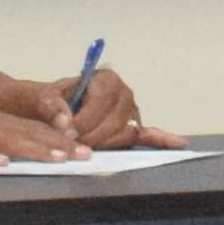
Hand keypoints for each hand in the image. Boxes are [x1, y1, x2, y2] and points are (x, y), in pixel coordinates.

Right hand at [0, 88, 81, 163]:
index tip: (86, 151)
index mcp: (4, 122)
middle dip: (59, 145)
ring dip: (33, 148)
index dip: (63, 140)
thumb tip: (26, 154)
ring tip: (55, 156)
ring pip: (11, 139)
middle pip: (32, 134)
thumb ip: (6, 137)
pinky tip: (1, 162)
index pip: (38, 130)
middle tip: (84, 154)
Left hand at [56, 68, 170, 148]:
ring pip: (123, 134)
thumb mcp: (44, 98)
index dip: (84, 120)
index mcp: (106, 78)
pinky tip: (179, 143)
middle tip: (71, 144)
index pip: (101, 102)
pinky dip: (163, 139)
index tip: (67, 132)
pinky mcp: (132, 127)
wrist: (52, 110)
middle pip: (114, 121)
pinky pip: (149, 134)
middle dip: (91, 136)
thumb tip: (63, 122)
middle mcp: (124, 92)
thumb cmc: (51, 102)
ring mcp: (131, 111)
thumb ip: (51, 107)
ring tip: (84, 146)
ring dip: (104, 143)